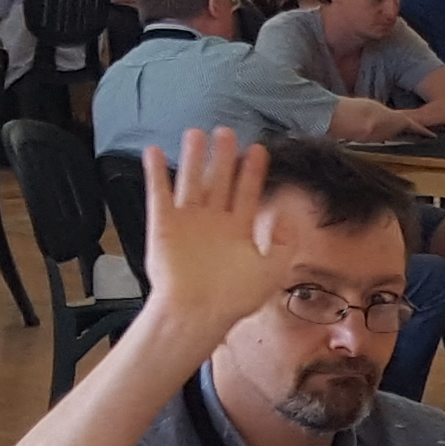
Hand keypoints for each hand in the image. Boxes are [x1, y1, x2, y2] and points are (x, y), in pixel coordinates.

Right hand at [132, 129, 287, 345]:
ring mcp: (188, 222)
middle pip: (219, 182)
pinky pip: (159, 194)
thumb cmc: (233, 299)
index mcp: (238, 232)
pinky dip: (156, 173)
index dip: (253, 172)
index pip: (247, 194)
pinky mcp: (163, 226)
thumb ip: (284, 244)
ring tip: (196, 133)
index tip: (259, 149)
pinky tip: (155, 152)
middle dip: (224, 157)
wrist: (197, 314)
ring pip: (192, 182)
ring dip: (193, 158)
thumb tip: (289, 218)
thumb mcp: (272, 272)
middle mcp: (213, 223)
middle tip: (227, 131)